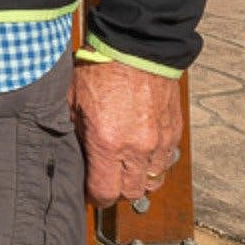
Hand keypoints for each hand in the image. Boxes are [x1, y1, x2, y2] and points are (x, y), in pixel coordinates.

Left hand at [71, 59, 184, 206]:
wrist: (136, 47)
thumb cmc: (99, 69)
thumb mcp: (72, 99)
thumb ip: (72, 130)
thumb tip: (71, 153)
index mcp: (107, 142)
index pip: (105, 192)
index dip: (95, 197)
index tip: (89, 192)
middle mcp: (136, 148)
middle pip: (131, 192)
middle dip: (117, 191)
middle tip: (106, 179)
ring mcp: (159, 142)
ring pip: (153, 180)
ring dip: (139, 179)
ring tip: (125, 168)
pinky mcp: (173, 132)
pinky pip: (166, 161)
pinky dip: (154, 163)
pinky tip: (141, 152)